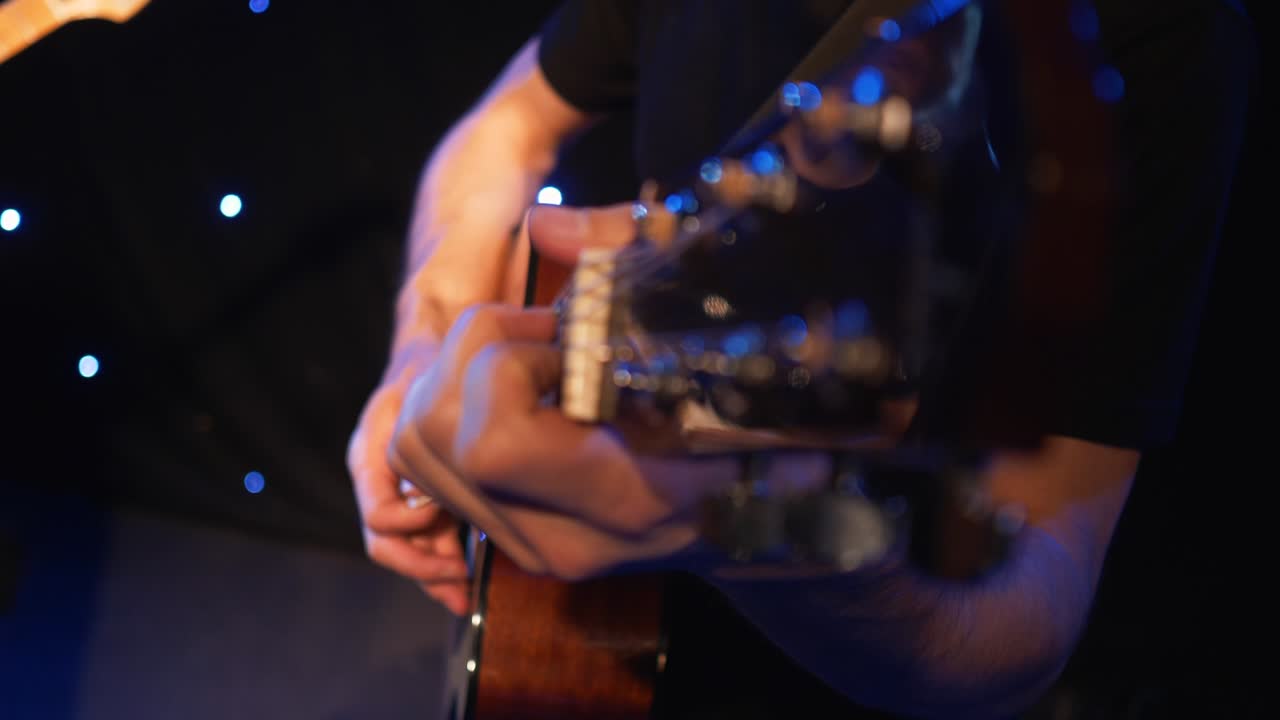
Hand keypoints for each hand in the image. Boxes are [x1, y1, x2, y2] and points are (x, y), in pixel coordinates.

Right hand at [348, 356, 470, 614]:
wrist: (434, 353)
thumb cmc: (428, 366)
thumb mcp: (420, 387)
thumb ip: (422, 428)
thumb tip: (444, 482)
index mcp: (369, 459)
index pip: (379, 515)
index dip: (410, 526)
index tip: (441, 515)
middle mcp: (379, 483)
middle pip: (388, 545)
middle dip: (423, 570)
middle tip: (460, 585)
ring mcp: (400, 493)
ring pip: (408, 549)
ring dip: (436, 575)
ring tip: (466, 594)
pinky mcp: (423, 496)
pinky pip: (427, 538)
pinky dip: (446, 559)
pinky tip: (471, 577)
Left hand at [385, 204, 830, 587]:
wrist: (779, 518)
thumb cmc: (765, 415)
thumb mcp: (724, 331)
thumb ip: (632, 262)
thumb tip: (545, 225)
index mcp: (624, 499)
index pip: (494, 444)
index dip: (509, 366)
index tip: (570, 340)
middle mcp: (563, 538)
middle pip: (431, 435)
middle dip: (471, 356)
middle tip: (546, 335)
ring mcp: (531, 546)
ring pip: (414, 448)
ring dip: (455, 377)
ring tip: (534, 357)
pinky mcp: (512, 538)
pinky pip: (429, 466)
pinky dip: (457, 406)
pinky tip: (526, 390)